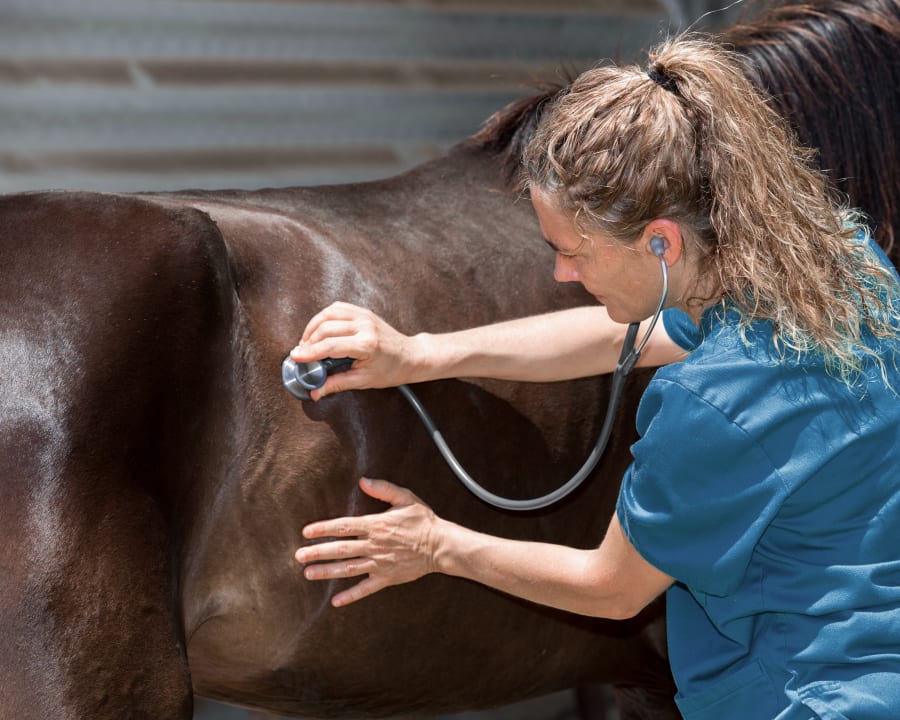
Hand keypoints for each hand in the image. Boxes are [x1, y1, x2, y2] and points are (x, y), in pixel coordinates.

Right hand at [290, 302, 420, 398]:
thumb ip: (337, 384)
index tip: (296, 357)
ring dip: (313, 327)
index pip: (330, 346)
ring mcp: (364, 316)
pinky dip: (324, 317)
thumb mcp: (363, 381)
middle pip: (325, 328)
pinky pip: (337, 308)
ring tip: (307, 342)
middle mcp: (364, 326)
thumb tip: (316, 392)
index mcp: (366, 345)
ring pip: (328, 314)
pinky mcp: (363, 311)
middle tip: (301, 354)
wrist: (410, 356)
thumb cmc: (391, 370)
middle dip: (308, 341)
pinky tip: (318, 329)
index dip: (310, 352)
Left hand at [295, 478, 440, 606]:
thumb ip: (383, 489)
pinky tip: (336, 601)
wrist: (440, 546)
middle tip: (298, 556)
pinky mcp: (387, 577)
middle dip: (317, 552)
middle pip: (340, 549)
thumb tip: (363, 481)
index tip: (306, 532)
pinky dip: (351, 595)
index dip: (323, 529)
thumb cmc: (423, 520)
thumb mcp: (405, 498)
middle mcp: (374, 545)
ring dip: (327, 571)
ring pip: (348, 569)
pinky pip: (366, 588)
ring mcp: (379, 563)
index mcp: (376, 525)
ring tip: (308, 574)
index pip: (344, 526)